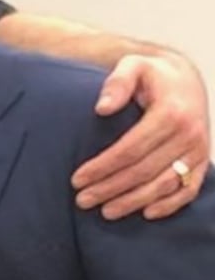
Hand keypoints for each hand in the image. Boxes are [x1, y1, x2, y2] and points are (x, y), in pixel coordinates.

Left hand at [74, 52, 209, 220]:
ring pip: (163, 185)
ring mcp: (198, 149)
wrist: (185, 81)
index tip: (77, 180)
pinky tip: (146, 213)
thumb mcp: (133, 66)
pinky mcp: (202, 161)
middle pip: (143, 171)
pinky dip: (169, 205)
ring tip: (105, 211)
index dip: (102, 167)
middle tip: (82, 200)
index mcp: (171, 112)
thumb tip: (101, 108)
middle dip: (109, 188)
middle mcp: (189, 133)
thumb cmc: (152, 76)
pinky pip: (188, 190)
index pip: (130, 149)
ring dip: (133, 202)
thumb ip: (117, 82)